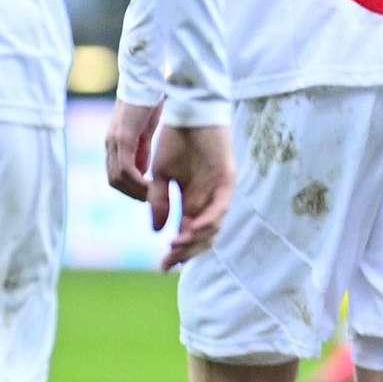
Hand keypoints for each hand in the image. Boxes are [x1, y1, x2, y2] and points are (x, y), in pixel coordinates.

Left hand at [104, 98, 160, 200]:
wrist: (146, 80)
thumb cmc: (148, 102)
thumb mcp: (145, 131)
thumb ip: (142, 150)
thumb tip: (142, 170)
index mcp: (115, 143)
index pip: (115, 176)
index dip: (130, 189)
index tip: (147, 193)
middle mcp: (110, 144)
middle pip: (114, 181)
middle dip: (132, 193)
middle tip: (150, 198)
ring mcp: (115, 141)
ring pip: (118, 177)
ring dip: (135, 190)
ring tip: (153, 194)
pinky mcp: (123, 137)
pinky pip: (126, 167)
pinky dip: (138, 180)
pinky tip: (151, 184)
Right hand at [148, 121, 233, 269]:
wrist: (188, 114)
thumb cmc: (176, 141)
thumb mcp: (161, 175)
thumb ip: (159, 201)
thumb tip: (156, 229)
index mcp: (192, 202)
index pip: (188, 235)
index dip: (177, 253)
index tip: (161, 267)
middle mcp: (208, 201)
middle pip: (203, 238)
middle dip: (186, 253)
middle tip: (169, 261)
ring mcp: (219, 192)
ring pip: (213, 227)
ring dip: (195, 240)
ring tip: (176, 245)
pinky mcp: (226, 180)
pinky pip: (221, 207)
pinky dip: (208, 221)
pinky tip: (192, 228)